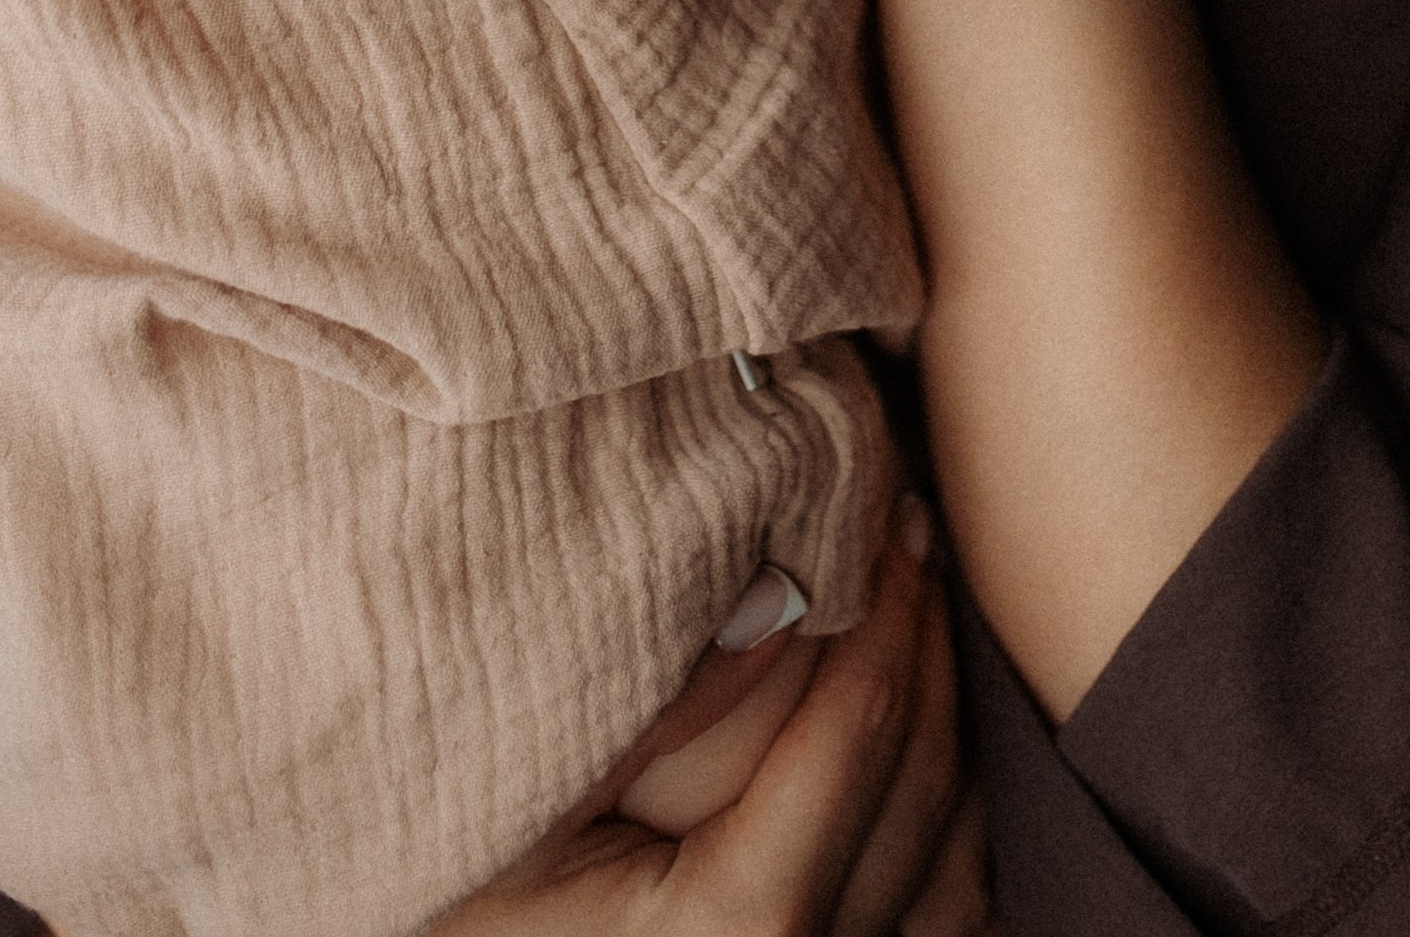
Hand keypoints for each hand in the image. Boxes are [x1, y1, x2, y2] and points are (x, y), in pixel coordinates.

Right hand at [428, 522, 988, 936]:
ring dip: (948, 726)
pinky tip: (911, 725)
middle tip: (908, 529)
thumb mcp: (519, 781)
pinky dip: (942, 815)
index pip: (854, 746)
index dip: (884, 617)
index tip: (886, 512)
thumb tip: (788, 590)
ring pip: (952, 861)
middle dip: (925, 647)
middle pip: (921, 796)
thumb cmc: (457, 881)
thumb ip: (654, 692)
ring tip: (918, 608)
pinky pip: (936, 914)